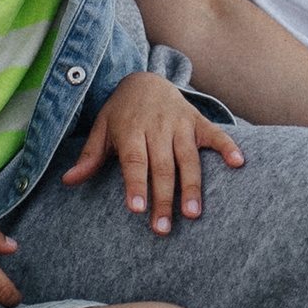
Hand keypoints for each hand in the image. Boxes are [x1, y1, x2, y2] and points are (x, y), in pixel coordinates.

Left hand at [57, 73, 245, 233]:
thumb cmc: (121, 112)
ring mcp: (180, 123)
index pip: (134, 161)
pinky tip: (238, 163)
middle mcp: (157, 127)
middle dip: (163, 198)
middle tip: (163, 228)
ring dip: (192, 186)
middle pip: (161, 167)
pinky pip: (216, 134)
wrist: (145, 79)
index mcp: (131, 129)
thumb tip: (68, 180)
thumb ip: (90, 155)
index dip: (136, 185)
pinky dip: (227, 146)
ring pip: (188, 158)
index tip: (137, 209)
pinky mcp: (198, 121)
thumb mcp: (101, 129)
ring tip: (193, 214)